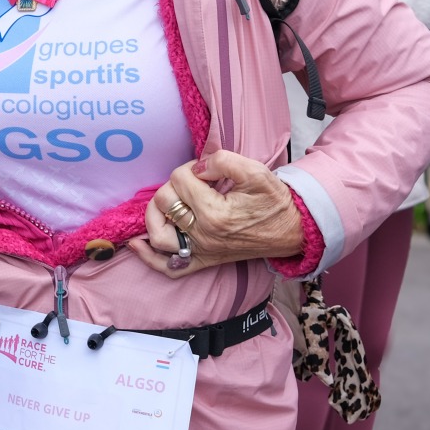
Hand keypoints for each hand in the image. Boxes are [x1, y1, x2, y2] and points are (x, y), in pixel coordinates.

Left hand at [131, 149, 304, 278]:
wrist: (291, 229)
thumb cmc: (273, 200)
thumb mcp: (255, 171)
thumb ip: (223, 161)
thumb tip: (198, 167)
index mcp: (215, 213)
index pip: (180, 179)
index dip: (191, 168)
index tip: (208, 172)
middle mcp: (204, 236)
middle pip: (164, 202)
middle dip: (174, 186)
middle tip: (194, 183)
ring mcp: (202, 252)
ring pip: (158, 235)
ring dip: (154, 215)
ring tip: (165, 203)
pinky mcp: (204, 261)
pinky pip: (170, 268)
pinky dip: (149, 258)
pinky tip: (137, 243)